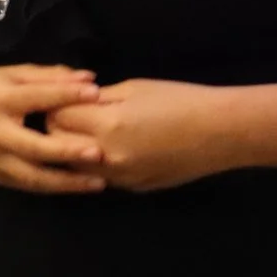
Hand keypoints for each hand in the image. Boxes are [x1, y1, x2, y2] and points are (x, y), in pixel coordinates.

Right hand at [0, 64, 106, 193]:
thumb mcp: (9, 75)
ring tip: (97, 183)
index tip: (96, 93)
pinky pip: (27, 186)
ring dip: (66, 183)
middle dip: (66, 151)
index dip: (66, 95)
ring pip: (32, 177)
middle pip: (33, 147)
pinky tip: (76, 187)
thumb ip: (48, 76)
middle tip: (98, 152)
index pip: (36, 98)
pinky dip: (52, 188)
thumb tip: (88, 79)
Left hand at [47, 79, 229, 192]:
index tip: (62, 98)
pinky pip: (101, 176)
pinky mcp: (132, 188)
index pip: (57, 118)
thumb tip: (74, 102)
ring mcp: (120, 177)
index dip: (56, 106)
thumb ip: (99, 98)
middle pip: (58, 146)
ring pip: (76, 167)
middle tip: (71, 114)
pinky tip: (112, 148)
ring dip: (74, 149)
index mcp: (107, 125)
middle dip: (58, 129)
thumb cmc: (179, 100)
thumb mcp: (134, 88)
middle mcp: (108, 157)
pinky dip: (97, 163)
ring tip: (88, 132)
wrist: (220, 133)